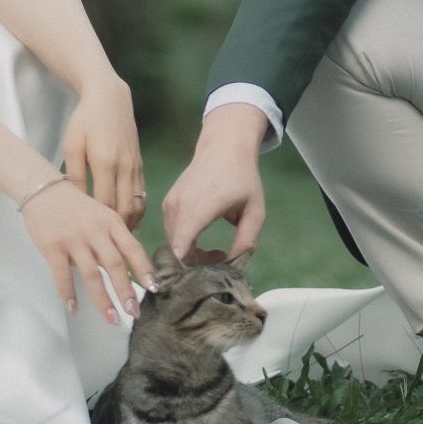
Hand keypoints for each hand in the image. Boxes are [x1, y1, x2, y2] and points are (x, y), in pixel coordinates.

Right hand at [21, 179, 156, 324]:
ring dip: (103, 299)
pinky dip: (68, 294)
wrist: (42, 189)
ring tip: (111, 318)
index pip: (132, 248)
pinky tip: (74, 309)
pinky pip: (62, 276)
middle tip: (134, 313)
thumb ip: (113, 238)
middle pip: (115, 264)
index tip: (154, 288)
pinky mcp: (52, 248)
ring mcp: (74, 240)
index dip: (144, 268)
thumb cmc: (75, 206)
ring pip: (92, 274)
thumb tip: (126, 271)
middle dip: (126, 291)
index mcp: (111, 222)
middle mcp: (95, 231)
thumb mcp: (101, 215)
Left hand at [60, 77, 146, 230]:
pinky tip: (129, 222)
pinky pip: (143, 194)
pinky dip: (138, 211)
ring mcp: (136, 166)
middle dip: (117, 230)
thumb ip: (74, 174)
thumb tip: (75, 203)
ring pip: (138, 203)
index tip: (90, 238)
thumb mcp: (72, 145)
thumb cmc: (85, 120)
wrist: (110, 98)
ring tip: (118, 240)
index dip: (99, 224)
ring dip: (130, 224)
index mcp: (105, 163)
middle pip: (125, 208)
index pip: (105, 204)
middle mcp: (125, 167)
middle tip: (106, 247)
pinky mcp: (141, 164)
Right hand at [160, 105, 267, 259]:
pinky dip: (184, 242)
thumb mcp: (255, 211)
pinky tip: (202, 238)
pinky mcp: (167, 203)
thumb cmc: (242, 178)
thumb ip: (246, 241)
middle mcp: (178, 207)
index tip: (210, 275)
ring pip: (173, 244)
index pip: (180, 248)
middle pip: (177, 252)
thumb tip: (234, 267)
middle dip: (196, 265)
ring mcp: (169, 204)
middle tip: (220, 259)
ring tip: (214, 250)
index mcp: (199, 208)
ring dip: (190, 254)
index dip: (190, 270)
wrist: (223, 147)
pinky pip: (172, 232)